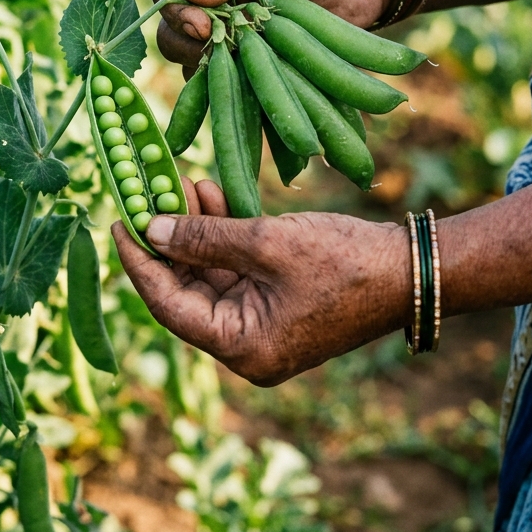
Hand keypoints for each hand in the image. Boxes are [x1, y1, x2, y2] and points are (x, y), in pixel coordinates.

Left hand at [113, 178, 411, 385]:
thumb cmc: (346, 261)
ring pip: (208, 275)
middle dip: (167, 238)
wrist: (414, 269)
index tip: (117, 222)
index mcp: (243, 348)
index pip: (169, 306)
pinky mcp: (274, 302)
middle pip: (185, 290)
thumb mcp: (267, 244)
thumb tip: (150, 229)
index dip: (139, 263)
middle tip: (148, 192)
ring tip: (181, 182)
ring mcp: (261, 325)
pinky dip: (220, 235)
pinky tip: (210, 195)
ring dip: (194, 230)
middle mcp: (246, 345)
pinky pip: (233, 269)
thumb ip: (204, 238)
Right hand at [152, 0, 397, 66]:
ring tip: (239, 60)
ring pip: (192, 56)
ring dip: (208, 64)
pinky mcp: (249, 52)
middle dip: (187, 42)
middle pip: (171, 27)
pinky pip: (225, 75)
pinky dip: (231, 82)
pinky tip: (247, 79)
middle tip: (218, 47)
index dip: (175, 9)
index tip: (201, 27)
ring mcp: (227, 24)